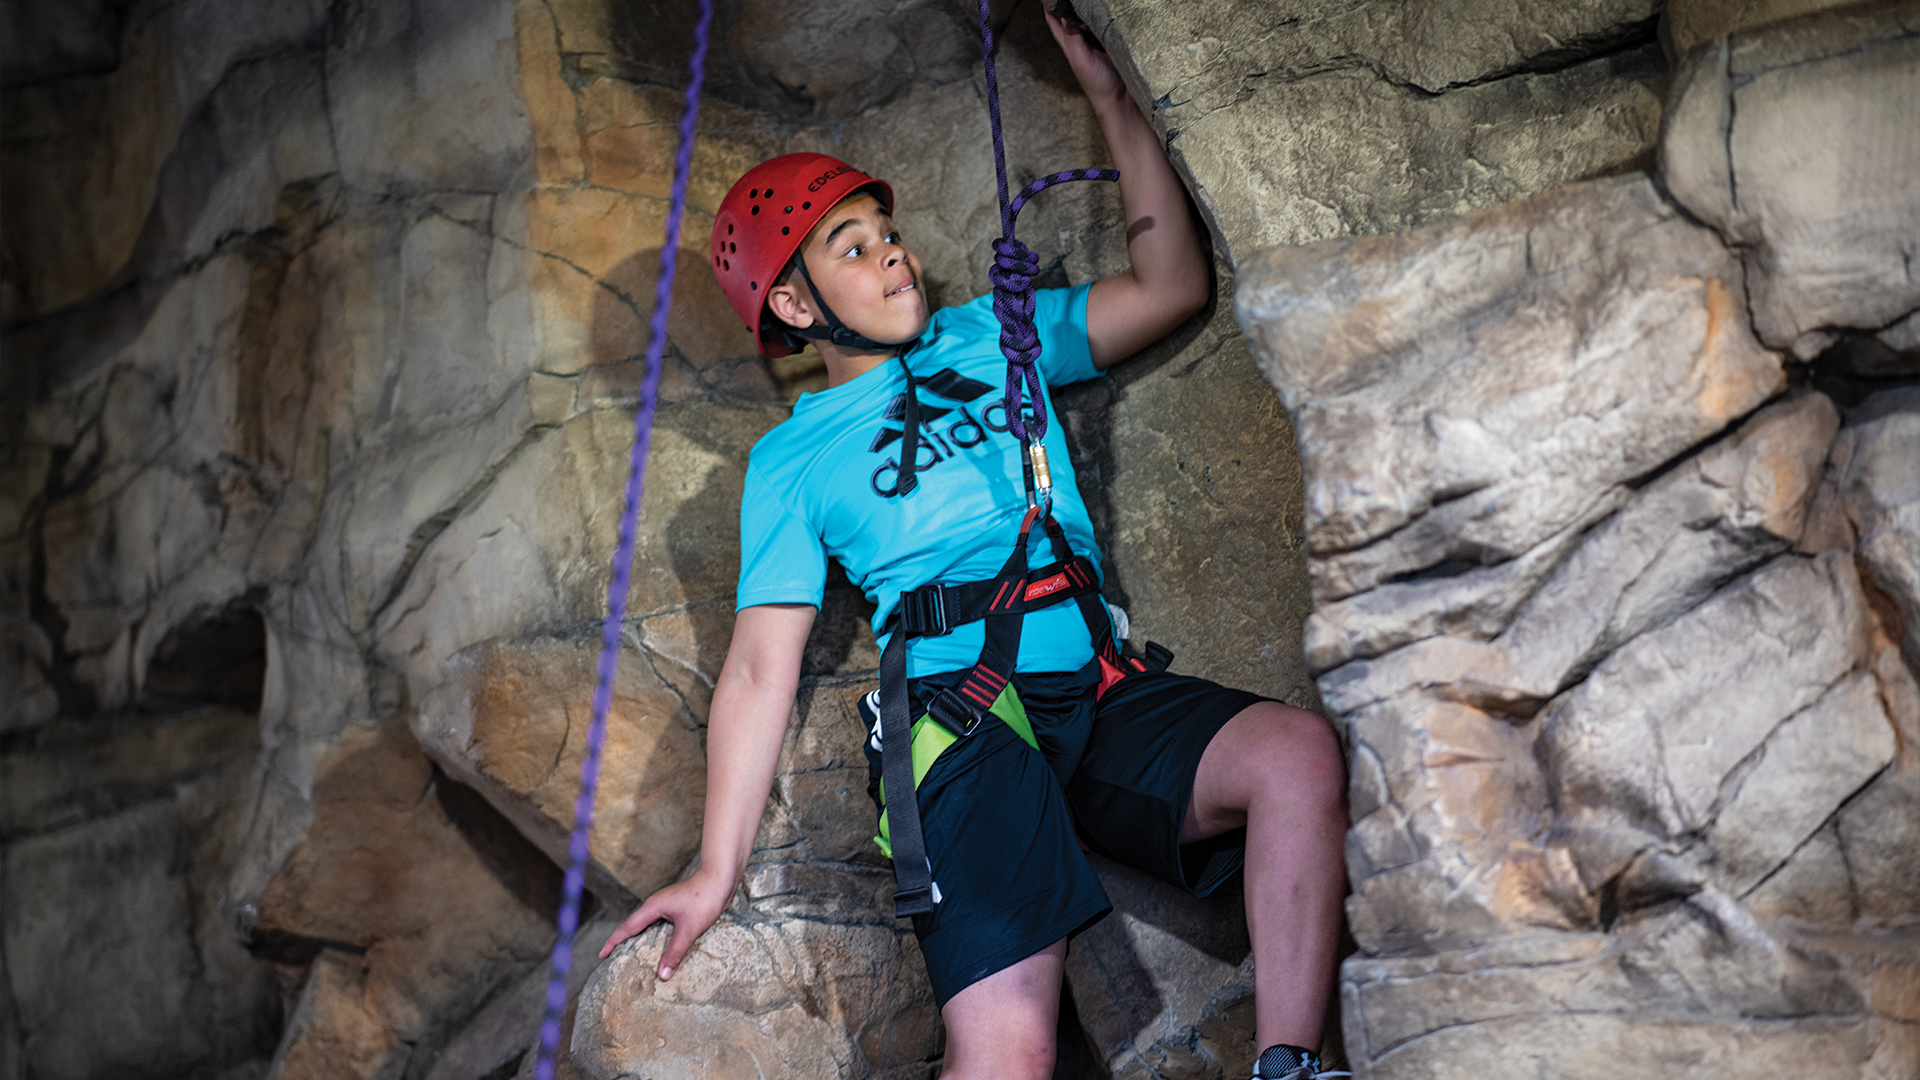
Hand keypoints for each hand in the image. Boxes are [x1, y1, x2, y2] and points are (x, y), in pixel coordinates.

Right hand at [598, 867, 733, 979]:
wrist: (721, 880)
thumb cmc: (705, 900)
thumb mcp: (689, 930)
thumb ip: (675, 952)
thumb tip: (662, 974)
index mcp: (653, 906)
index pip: (627, 927)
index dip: (613, 941)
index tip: (601, 954)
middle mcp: (656, 904)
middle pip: (634, 925)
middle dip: (622, 940)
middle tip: (612, 958)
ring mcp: (667, 904)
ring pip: (648, 923)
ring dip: (640, 937)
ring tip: (633, 954)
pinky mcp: (677, 906)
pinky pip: (660, 923)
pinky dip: (655, 935)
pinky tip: (660, 945)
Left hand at [1044, 8, 1128, 112]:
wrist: (1124, 102)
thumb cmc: (1100, 87)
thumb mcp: (1081, 61)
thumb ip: (1073, 40)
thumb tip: (1065, 17)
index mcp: (1072, 46)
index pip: (1055, 22)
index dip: (1050, 8)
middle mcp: (1085, 42)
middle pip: (1074, 16)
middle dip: (1071, 4)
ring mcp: (1101, 41)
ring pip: (1092, 18)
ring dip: (1091, 7)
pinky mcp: (1117, 42)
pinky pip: (1111, 24)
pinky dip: (1110, 15)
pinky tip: (1112, 9)